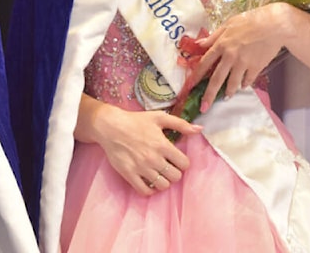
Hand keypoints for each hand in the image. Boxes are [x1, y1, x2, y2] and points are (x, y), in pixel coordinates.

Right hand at [79, 98, 200, 195]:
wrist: (110, 126)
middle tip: (167, 166)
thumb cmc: (135, 121)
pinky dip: (149, 189)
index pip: (184, 164)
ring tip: (158, 174)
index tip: (176, 160)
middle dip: (174, 172)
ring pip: (162, 186)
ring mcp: (141, 168)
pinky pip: (145, 191)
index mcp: (162, 144)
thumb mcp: (158, 117)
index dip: (183, 163)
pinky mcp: (129, 174)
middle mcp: (153, 158)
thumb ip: (180, 124)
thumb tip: (199, 129)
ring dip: (163, 181)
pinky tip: (148, 181)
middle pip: (175, 177)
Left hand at [192, 2, 291, 111]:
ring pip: (232, 83)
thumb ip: (213, 36)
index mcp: (221, 44)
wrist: (273, 25)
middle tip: (204, 107)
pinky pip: (248, 80)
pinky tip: (242, 85)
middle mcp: (230, 56)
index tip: (191, 85)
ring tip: (225, 98)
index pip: (205, 63)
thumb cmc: (249, 21)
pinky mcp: (256, 67)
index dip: (197, 75)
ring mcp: (244, 63)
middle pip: (217, 79)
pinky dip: (244, 84)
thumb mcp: (228, 24)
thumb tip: (199, 44)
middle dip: (209, 95)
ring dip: (228, 92)